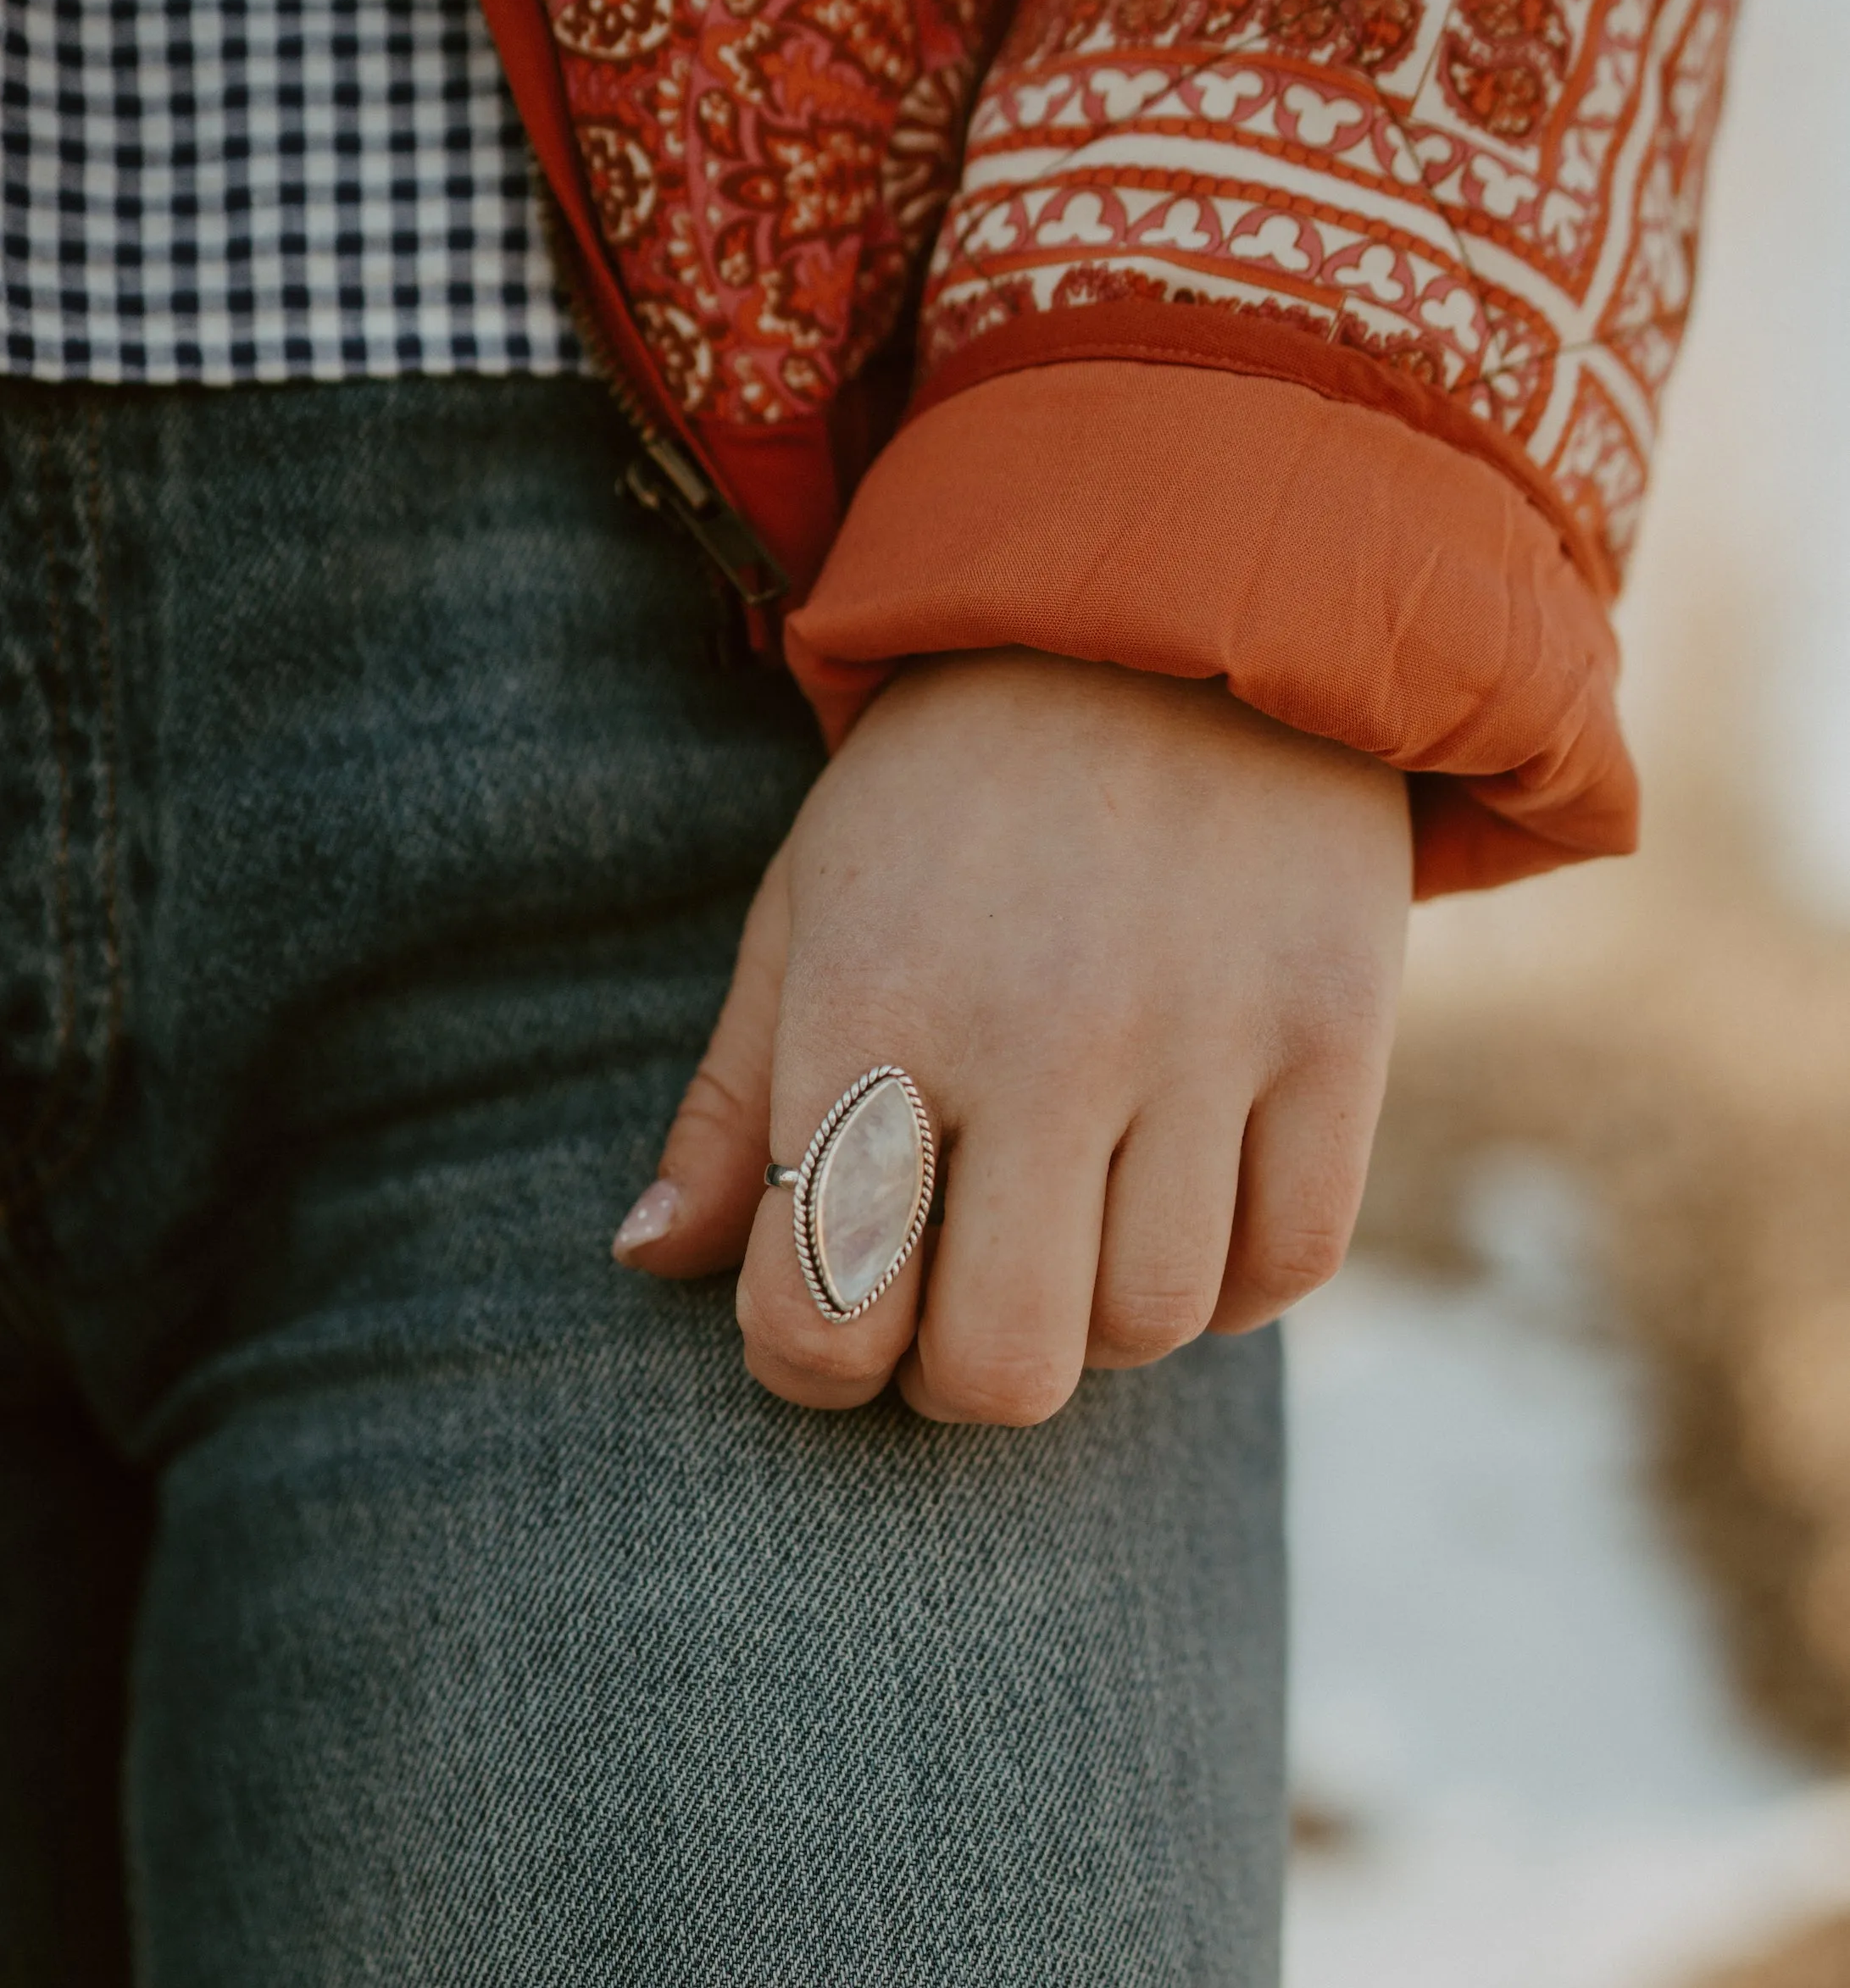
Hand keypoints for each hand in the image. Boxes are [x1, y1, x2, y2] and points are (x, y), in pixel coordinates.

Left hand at [613, 647, 1410, 1422]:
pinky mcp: (1339, 1029)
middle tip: (951, 1314)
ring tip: (1069, 1237)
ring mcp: (1205, 1033)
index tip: (830, 1326)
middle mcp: (1041, 1030)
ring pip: (1152, 1328)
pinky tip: (1182, 1214)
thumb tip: (648, 1262)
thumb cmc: (951, 787)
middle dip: (957, 1380)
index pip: (824, 1308)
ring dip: (1098, 1325)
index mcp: (875, 1002)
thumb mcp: (809, 907)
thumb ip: (737, 1103)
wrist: (1180, 607)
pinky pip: (1289, 1261)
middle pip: (1004, 1366)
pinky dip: (1233, 1284)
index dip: (812, 1367)